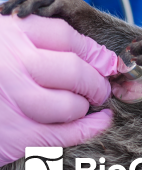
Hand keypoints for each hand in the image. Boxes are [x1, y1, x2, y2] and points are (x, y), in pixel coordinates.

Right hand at [0, 14, 118, 166]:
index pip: (66, 36)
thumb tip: (93, 54)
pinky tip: (101, 121)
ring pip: (72, 105)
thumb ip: (32, 36)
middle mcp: (11, 66)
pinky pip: (65, 134)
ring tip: (84, 103)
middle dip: (96, 81)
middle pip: (75, 71)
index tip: (105, 61)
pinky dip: (90, 128)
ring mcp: (13, 102)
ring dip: (85, 106)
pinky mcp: (14, 135)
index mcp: (7, 34)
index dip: (92, 50)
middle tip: (101, 86)